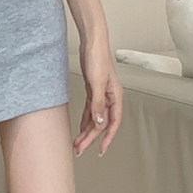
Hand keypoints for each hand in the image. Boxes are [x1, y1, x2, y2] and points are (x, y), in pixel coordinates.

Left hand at [73, 38, 122, 157]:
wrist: (92, 42)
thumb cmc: (98, 58)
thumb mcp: (97, 83)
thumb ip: (98, 104)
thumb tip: (99, 123)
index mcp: (116, 97)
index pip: (113, 123)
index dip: (108, 138)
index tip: (100, 149)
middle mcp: (110, 98)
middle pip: (101, 123)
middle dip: (91, 138)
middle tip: (80, 150)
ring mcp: (101, 95)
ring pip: (95, 118)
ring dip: (86, 131)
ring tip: (77, 143)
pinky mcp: (93, 90)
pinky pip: (90, 110)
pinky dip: (85, 120)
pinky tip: (80, 128)